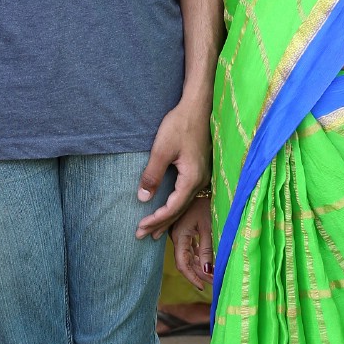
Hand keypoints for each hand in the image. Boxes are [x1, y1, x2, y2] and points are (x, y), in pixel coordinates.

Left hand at [135, 97, 211, 239]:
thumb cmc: (180, 125)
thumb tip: (142, 198)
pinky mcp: (200, 170)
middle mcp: (201, 181)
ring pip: (184, 204)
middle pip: (179, 210)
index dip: (156, 219)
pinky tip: (168, 210)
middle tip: (142, 236)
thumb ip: (152, 175)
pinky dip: (175, 207)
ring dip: (168, 218)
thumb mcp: (161, 150)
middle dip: (160, 224)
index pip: (173, 207)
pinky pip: (187, 196)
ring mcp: (203, 176)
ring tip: (155, 232)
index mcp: (192, 178)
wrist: (198, 106)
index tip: (140, 227)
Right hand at [170, 195, 213, 292]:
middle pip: (184, 261)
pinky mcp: (183, 228)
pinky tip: (205, 261)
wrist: (200, 182)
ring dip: (198, 265)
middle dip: (198, 273)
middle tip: (213, 282)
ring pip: (186, 254)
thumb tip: (207, 271)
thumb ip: (207, 249)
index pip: (183, 263)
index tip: (203, 287)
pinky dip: (196, 255)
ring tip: (212, 275)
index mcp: (180, 235)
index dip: (192, 277)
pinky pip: (188, 246)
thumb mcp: (209, 227)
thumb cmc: (207, 203)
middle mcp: (176, 235)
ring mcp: (178, 231)